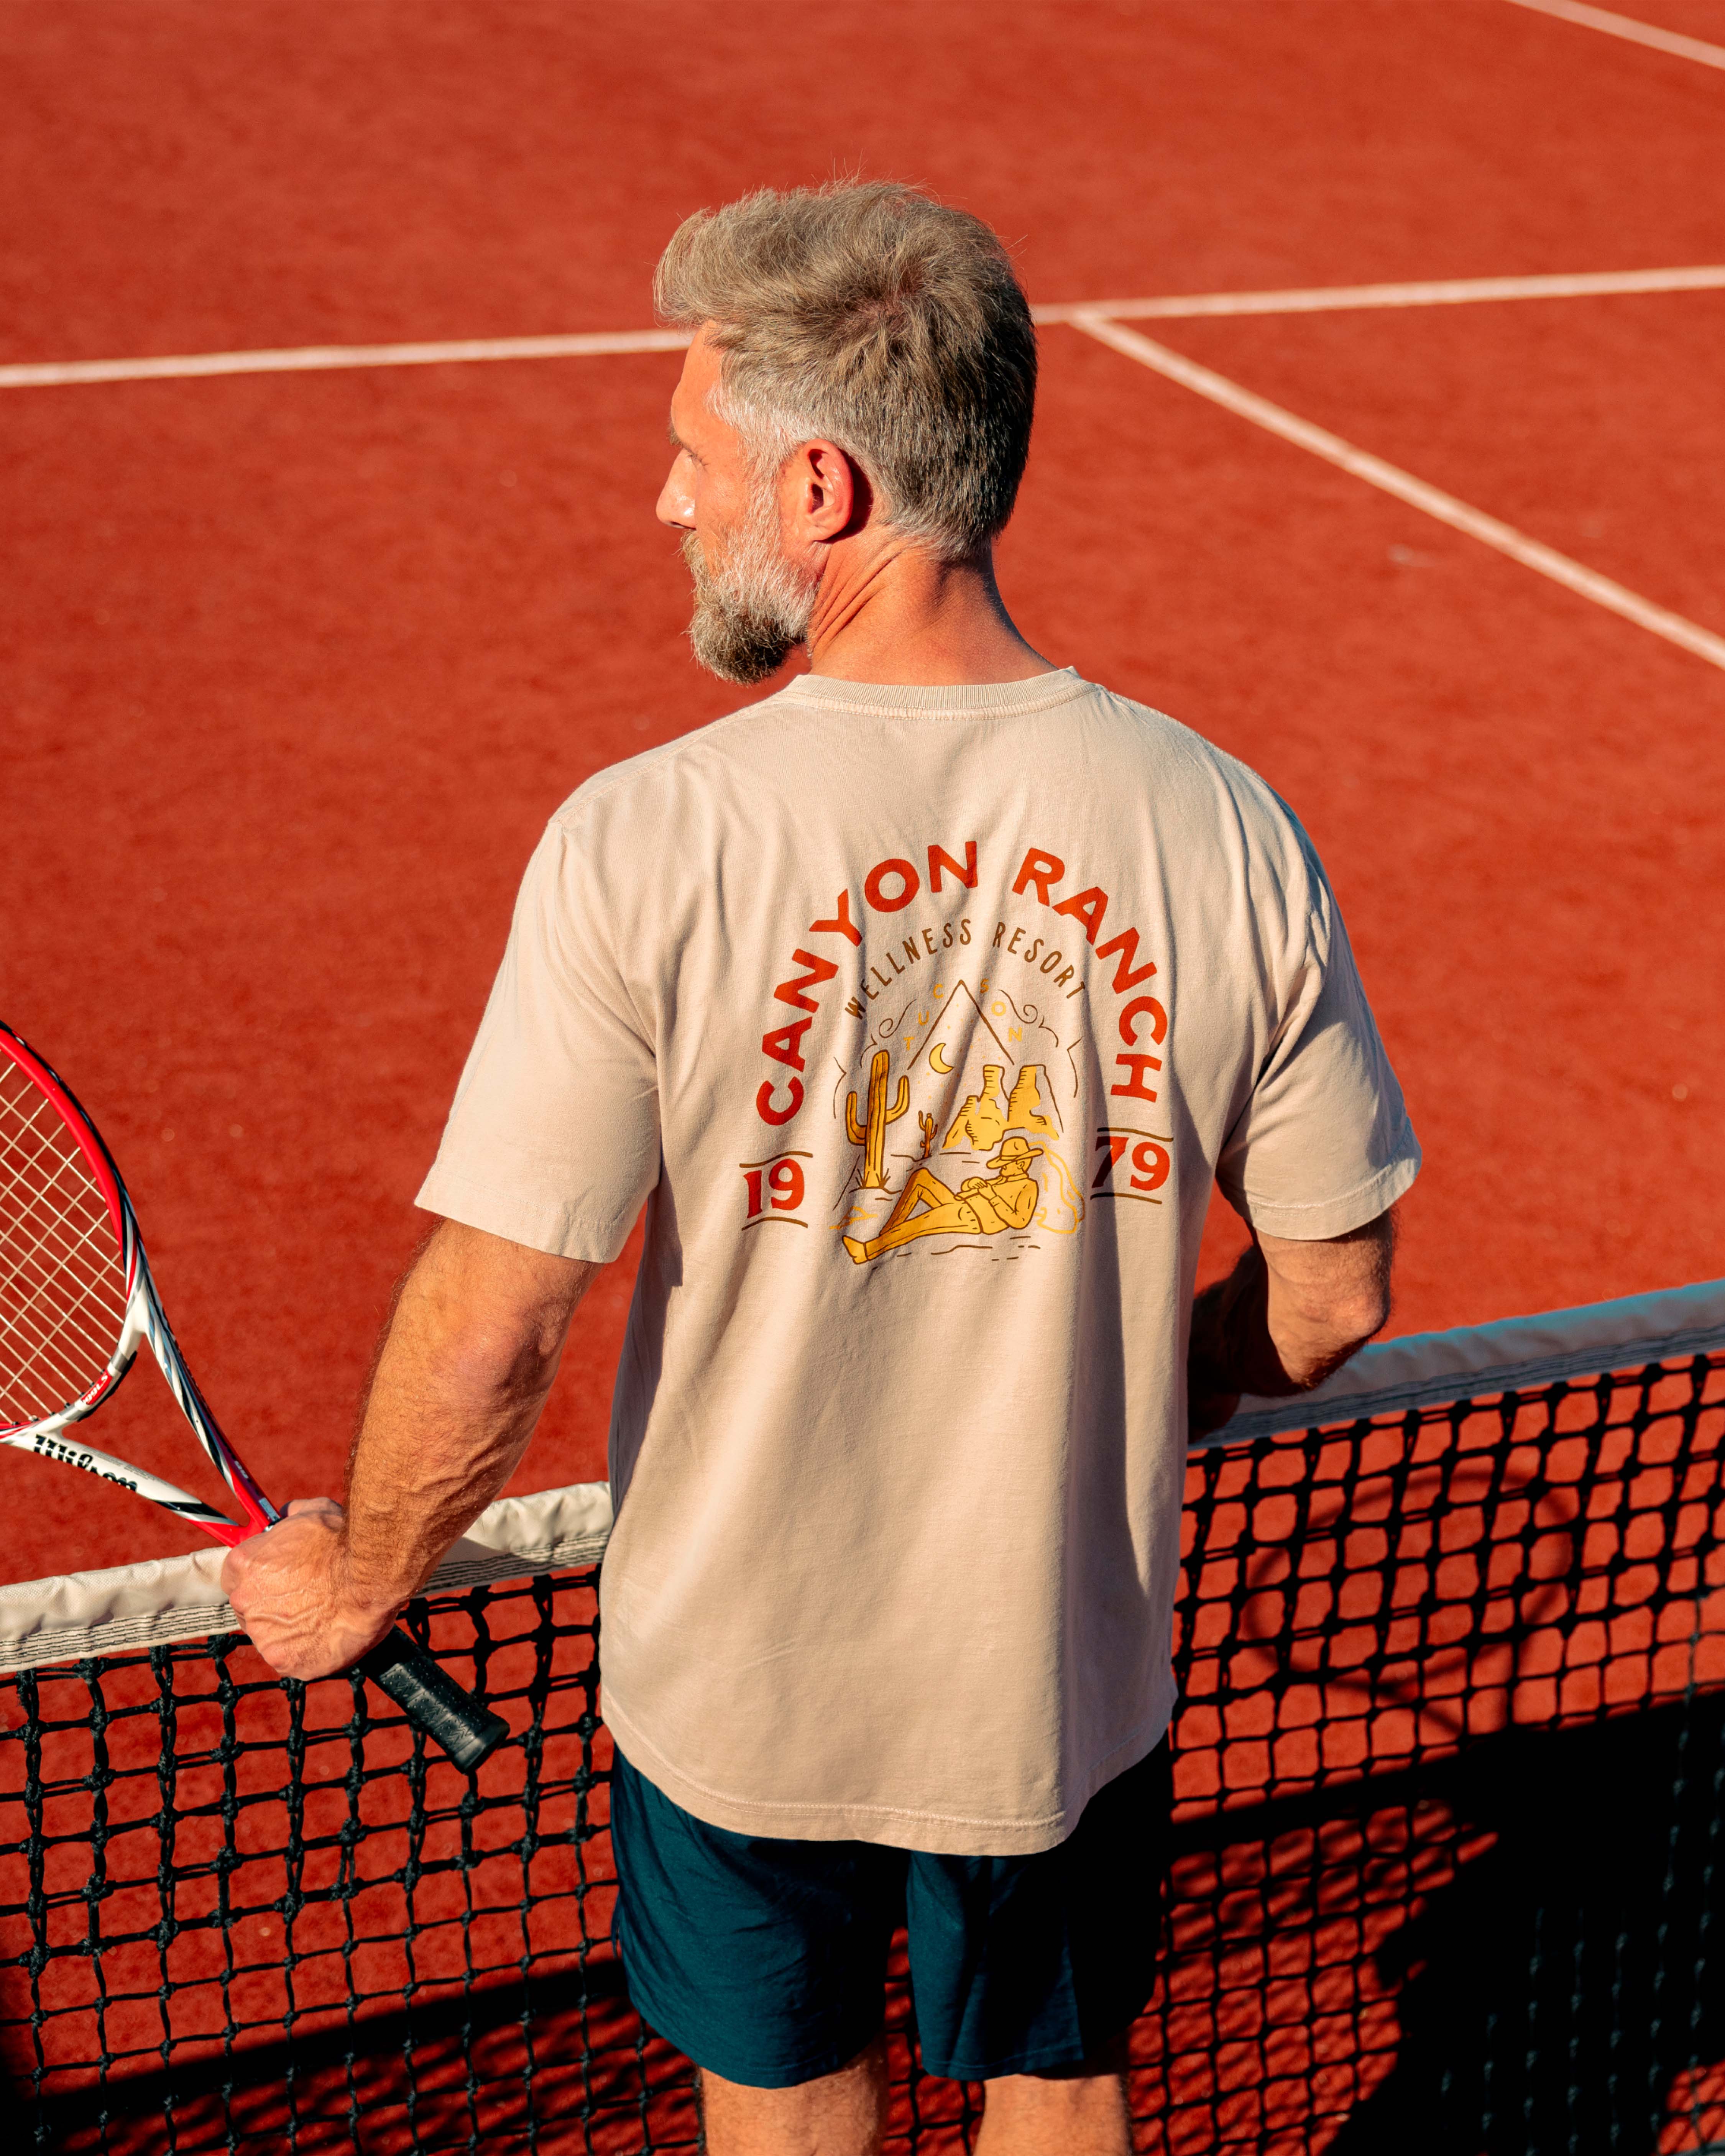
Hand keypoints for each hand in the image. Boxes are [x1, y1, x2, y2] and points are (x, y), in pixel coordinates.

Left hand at [221, 1497, 399, 1679]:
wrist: (371, 1577)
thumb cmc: (343, 1541)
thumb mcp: (312, 1511)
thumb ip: (290, 1517)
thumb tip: (286, 1515)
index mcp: (243, 1565)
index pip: (235, 1576)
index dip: (258, 1578)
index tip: (277, 1579)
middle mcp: (244, 1601)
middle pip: (251, 1608)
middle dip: (273, 1604)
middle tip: (307, 1597)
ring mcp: (262, 1635)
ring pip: (271, 1635)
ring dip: (290, 1629)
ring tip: (324, 1615)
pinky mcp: (284, 1661)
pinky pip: (291, 1658)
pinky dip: (307, 1651)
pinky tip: (328, 1635)